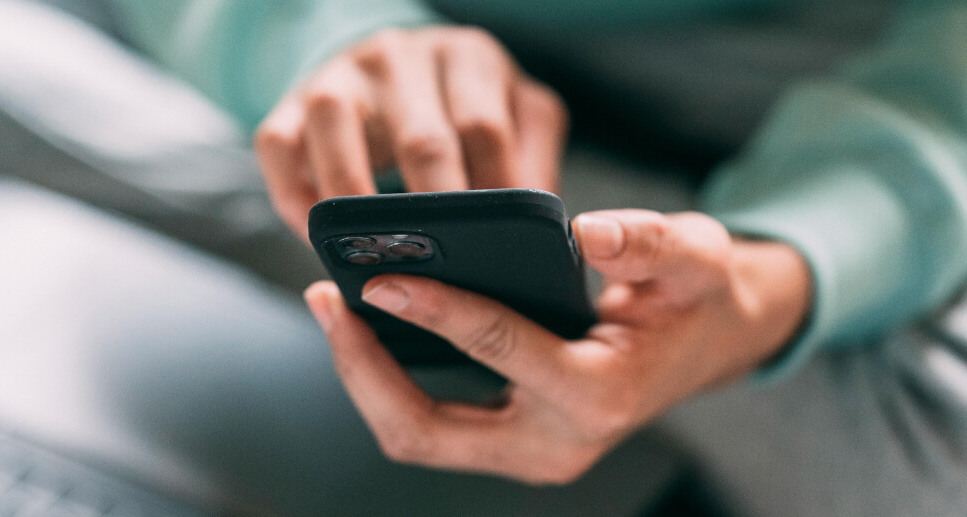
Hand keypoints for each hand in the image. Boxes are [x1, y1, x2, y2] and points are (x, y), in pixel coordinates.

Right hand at [255, 27, 566, 239]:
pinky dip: (295, 197)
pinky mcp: (290, 99)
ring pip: (337, 129)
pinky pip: (278, 145)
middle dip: (433, 215)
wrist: (391, 69)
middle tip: (444, 275)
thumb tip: (545, 235)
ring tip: (374, 260)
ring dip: (355, 204)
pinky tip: (319, 238)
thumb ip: (533, 162)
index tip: (497, 255)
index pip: (485, 130)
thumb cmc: (461, 108)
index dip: (492, 198)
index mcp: (469, 57)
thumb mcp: (514, 117)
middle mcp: (402, 55)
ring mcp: (341, 74)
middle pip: (421, 138)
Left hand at [304, 210, 810, 483]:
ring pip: (417, 436)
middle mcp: (555, 443)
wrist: (707, 343)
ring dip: (366, 378)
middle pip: (426, 430)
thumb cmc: (696, 297)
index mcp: (599, 396)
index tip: (380, 277)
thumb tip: (588, 232)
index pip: (498, 349)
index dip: (435, 309)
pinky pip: (431, 425)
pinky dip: (390, 382)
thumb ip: (650, 242)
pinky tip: (373, 327)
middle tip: (327, 299)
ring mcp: (529, 452)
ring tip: (335, 308)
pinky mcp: (511, 442)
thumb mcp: (695, 256)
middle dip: (364, 369)